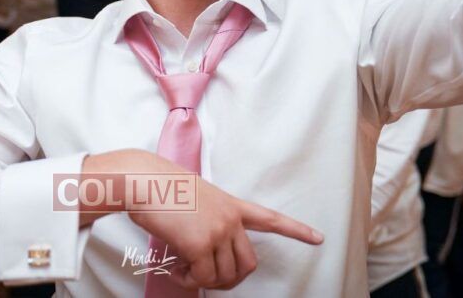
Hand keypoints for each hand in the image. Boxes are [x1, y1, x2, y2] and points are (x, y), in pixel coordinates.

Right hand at [82, 150, 322, 289]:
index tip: (318, 238)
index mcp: (230, 204)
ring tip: (182, 270)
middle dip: (229, 280)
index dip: (296, 231)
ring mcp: (219, 231)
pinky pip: (202, 278)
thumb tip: (200, 253)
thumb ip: (207, 221)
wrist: (143, 180)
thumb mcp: (194, 198)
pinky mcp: (201, 245)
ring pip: (225, 276)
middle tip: (203, 278)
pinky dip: (189, 281)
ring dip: (203, 281)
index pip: (270, 219)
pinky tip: (176, 270)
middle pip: (247, 264)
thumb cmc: (159, 187)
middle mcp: (230, 219)